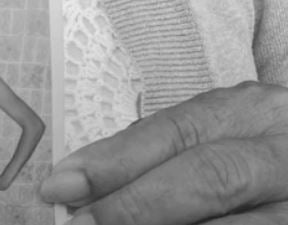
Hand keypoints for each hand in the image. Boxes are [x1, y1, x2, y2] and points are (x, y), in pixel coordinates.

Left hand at [39, 82, 287, 223]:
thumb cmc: (257, 156)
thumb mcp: (223, 136)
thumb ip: (164, 154)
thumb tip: (85, 184)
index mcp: (251, 113)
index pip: (174, 132)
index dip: (114, 162)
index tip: (60, 186)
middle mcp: (284, 153)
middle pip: (206, 176)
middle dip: (134, 205)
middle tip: (80, 224)